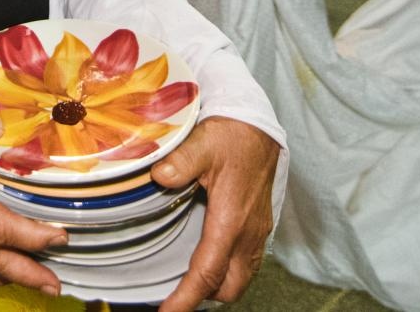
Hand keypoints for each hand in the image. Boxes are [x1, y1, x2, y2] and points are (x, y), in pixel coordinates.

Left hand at [152, 116, 280, 310]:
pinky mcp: (259, 225)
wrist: (260, 125)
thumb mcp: (203, 142)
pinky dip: (228, 270)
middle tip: (174, 296)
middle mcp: (248, 233)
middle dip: (204, 297)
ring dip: (217, 284)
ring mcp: (256, 231)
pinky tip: (209, 257)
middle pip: (229, 287)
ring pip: (240, 277)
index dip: (185, 299)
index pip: (207, 273)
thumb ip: (179, 161)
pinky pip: (246, 262)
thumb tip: (158, 177)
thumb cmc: (233, 134)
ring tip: (188, 281)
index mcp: (231, 220)